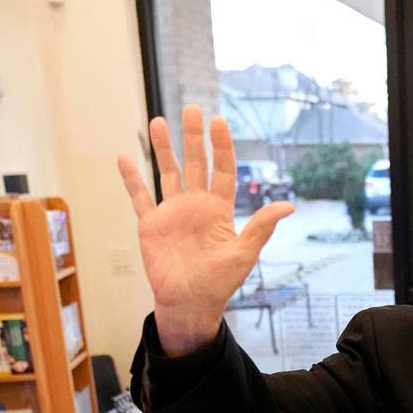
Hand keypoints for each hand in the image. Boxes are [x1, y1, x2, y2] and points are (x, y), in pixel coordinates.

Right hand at [117, 105, 294, 354]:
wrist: (190, 303)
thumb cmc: (220, 282)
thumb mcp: (244, 253)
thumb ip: (261, 227)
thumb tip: (288, 206)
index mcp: (219, 210)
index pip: (222, 171)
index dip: (221, 147)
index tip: (219, 122)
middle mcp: (196, 206)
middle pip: (196, 163)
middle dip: (194, 136)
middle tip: (193, 109)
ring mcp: (173, 213)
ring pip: (169, 172)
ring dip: (164, 148)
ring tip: (160, 120)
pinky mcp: (151, 225)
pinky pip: (140, 198)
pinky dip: (132, 179)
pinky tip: (124, 157)